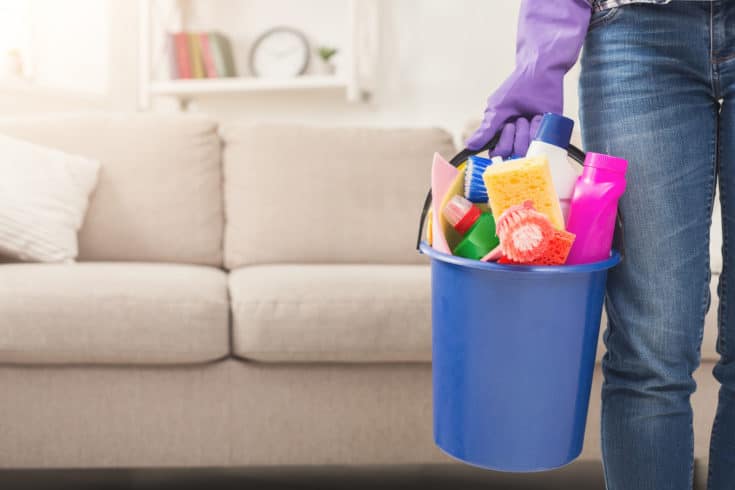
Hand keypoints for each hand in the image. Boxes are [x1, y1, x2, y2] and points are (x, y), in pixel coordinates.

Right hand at [465, 0, 590, 154]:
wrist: (539, 72)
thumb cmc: (517, 87)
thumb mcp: (497, 110)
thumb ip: (485, 130)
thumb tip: (469, 146)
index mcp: (502, 133)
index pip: (499, 153)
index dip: (503, 145)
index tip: (506, 127)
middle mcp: (517, 137)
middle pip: (514, 154)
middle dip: (516, 136)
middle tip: (518, 119)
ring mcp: (533, 135)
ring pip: (528, 150)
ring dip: (527, 131)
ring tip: (528, 116)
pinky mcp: (549, 131)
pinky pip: (544, 142)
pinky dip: (540, 128)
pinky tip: (539, 116)